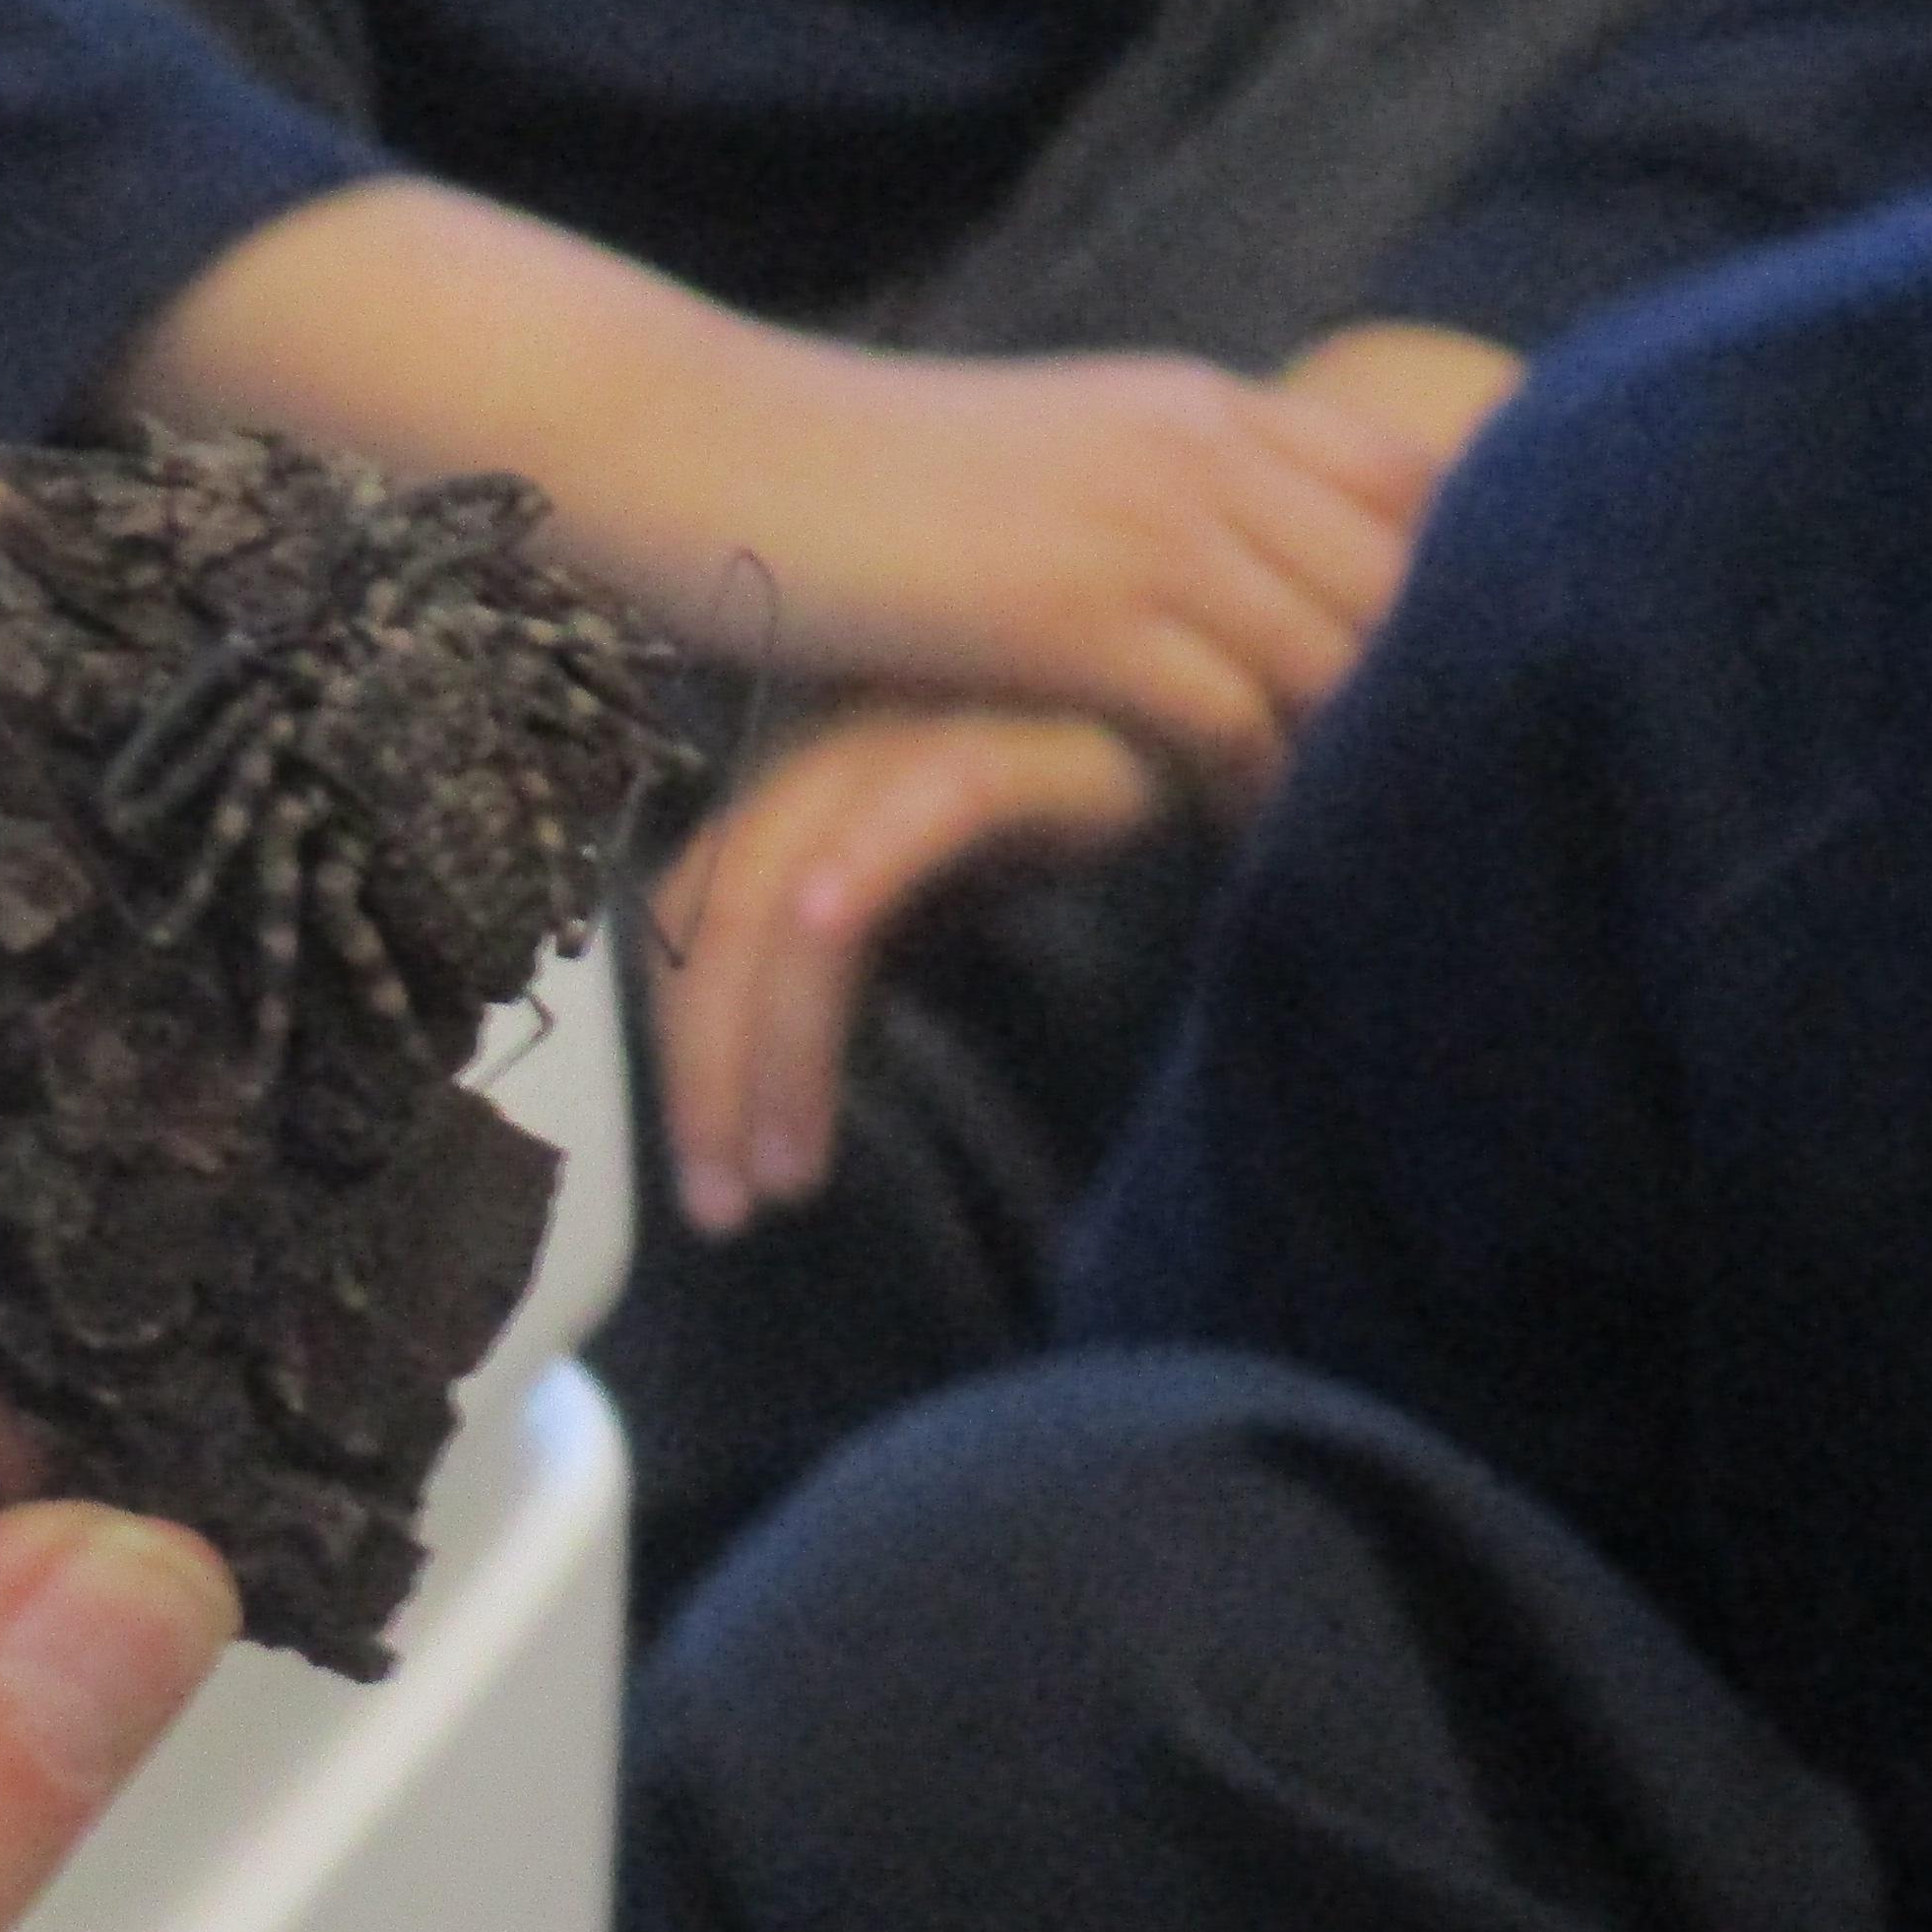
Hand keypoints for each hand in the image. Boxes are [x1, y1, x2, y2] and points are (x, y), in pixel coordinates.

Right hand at [105, 181, 1442, 768]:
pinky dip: (1265, 791)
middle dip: (1452, 684)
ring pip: (1342, 649)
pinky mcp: (1080, 610)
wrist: (696, 446)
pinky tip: (1254, 856)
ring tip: (1384, 858)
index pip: (1403, 479)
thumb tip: (1195, 580)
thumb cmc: (831, 478)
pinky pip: (1236, 715)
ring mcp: (1144, 522)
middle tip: (1463, 809)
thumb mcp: (1021, 464)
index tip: (1479, 687)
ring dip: (1371, 756)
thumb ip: (1127, 499)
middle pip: (1408, 569)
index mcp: (1187, 403)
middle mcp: (1195, 445)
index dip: (1462, 580)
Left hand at [641, 704, 1181, 1228]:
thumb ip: (868, 952)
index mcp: (809, 782)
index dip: (686, 1055)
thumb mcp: (954, 900)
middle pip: (718, 913)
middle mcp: (843, 740)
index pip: (694, 919)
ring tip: (789, 1173)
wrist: (1245, 759)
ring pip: (800, 883)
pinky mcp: (1037, 729)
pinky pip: (937, 801)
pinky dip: (869, 865)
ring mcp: (928, 722)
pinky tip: (832, 938)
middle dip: (707, 1077)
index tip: (713, 1188)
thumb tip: (780, 1085)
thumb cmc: (1104, 829)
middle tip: (727, 1209)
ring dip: (779, 1042)